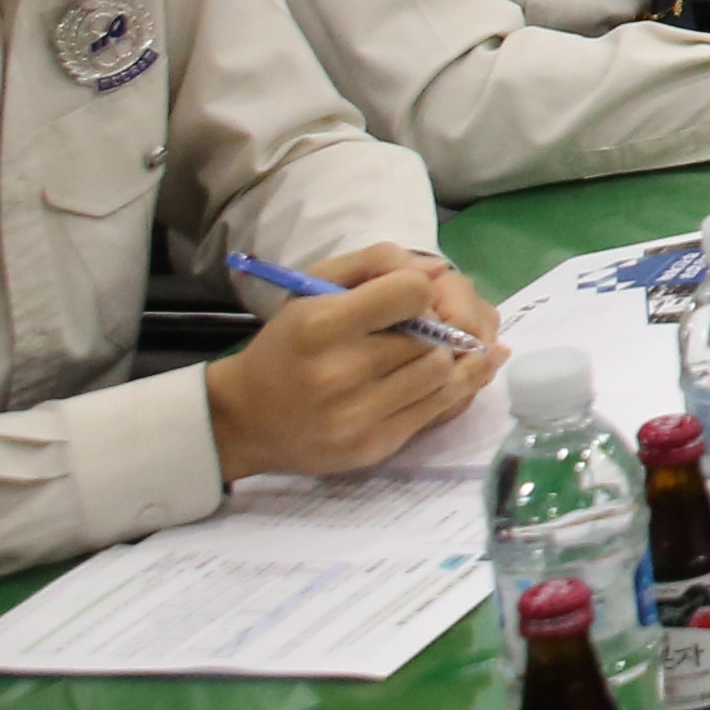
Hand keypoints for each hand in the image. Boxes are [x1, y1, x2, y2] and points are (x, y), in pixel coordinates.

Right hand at [200, 251, 501, 480]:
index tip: (406, 299)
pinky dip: (455, 386)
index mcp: (321, 326)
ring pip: (442, 372)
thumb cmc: (287, 344)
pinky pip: (439, 408)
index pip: (413, 294)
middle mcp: (339, 373)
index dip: (417, 290)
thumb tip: (436, 271)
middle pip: (432, 337)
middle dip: (434, 326)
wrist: (246, 418)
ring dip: (442, 358)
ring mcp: (358, 416)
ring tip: (424, 352)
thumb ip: (376, 262)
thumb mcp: (314, 288)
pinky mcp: (375, 447)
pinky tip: (463, 370)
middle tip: (422, 326)